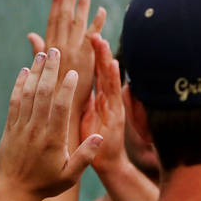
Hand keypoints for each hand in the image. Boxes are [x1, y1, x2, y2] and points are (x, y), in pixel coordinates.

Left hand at [0, 47, 103, 200]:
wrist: (14, 191)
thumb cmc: (46, 184)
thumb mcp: (70, 176)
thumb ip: (85, 156)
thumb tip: (100, 136)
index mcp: (53, 139)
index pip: (60, 108)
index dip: (67, 88)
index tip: (73, 72)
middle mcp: (36, 129)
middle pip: (43, 94)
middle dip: (50, 70)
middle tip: (56, 51)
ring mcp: (21, 126)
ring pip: (28, 94)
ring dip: (36, 72)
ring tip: (43, 54)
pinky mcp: (10, 127)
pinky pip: (14, 102)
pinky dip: (19, 85)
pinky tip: (25, 71)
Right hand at [27, 0, 106, 119]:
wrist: (62, 117)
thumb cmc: (49, 98)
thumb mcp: (40, 70)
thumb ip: (39, 50)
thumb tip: (31, 35)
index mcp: (50, 50)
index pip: (52, 21)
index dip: (55, 3)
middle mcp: (61, 49)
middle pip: (65, 18)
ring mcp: (74, 53)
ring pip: (78, 23)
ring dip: (82, 5)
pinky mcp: (87, 61)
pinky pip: (94, 38)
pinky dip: (98, 24)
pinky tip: (103, 10)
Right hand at [81, 33, 128, 175]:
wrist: (108, 164)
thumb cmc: (101, 155)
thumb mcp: (98, 141)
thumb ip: (98, 124)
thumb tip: (98, 112)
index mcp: (110, 110)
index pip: (108, 82)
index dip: (104, 64)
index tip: (101, 46)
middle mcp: (108, 103)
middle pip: (105, 74)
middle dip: (101, 54)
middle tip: (96, 36)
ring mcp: (104, 103)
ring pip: (102, 76)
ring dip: (99, 57)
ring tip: (95, 38)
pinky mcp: (98, 105)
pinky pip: (98, 84)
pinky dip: (95, 70)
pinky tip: (91, 57)